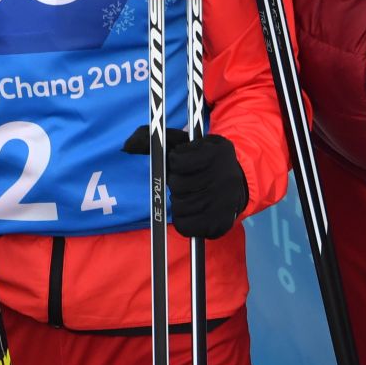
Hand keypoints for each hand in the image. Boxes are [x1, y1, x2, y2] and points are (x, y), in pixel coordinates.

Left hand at [123, 125, 248, 239]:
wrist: (238, 182)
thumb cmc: (202, 160)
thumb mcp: (183, 142)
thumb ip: (155, 138)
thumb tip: (127, 146)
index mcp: (215, 153)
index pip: (178, 161)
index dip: (176, 161)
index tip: (184, 161)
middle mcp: (223, 178)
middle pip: (177, 185)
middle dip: (176, 182)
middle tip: (188, 180)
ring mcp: (223, 203)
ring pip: (179, 206)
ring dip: (179, 201)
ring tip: (190, 194)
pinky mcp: (220, 224)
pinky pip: (185, 226)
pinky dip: (183, 220)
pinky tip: (192, 210)